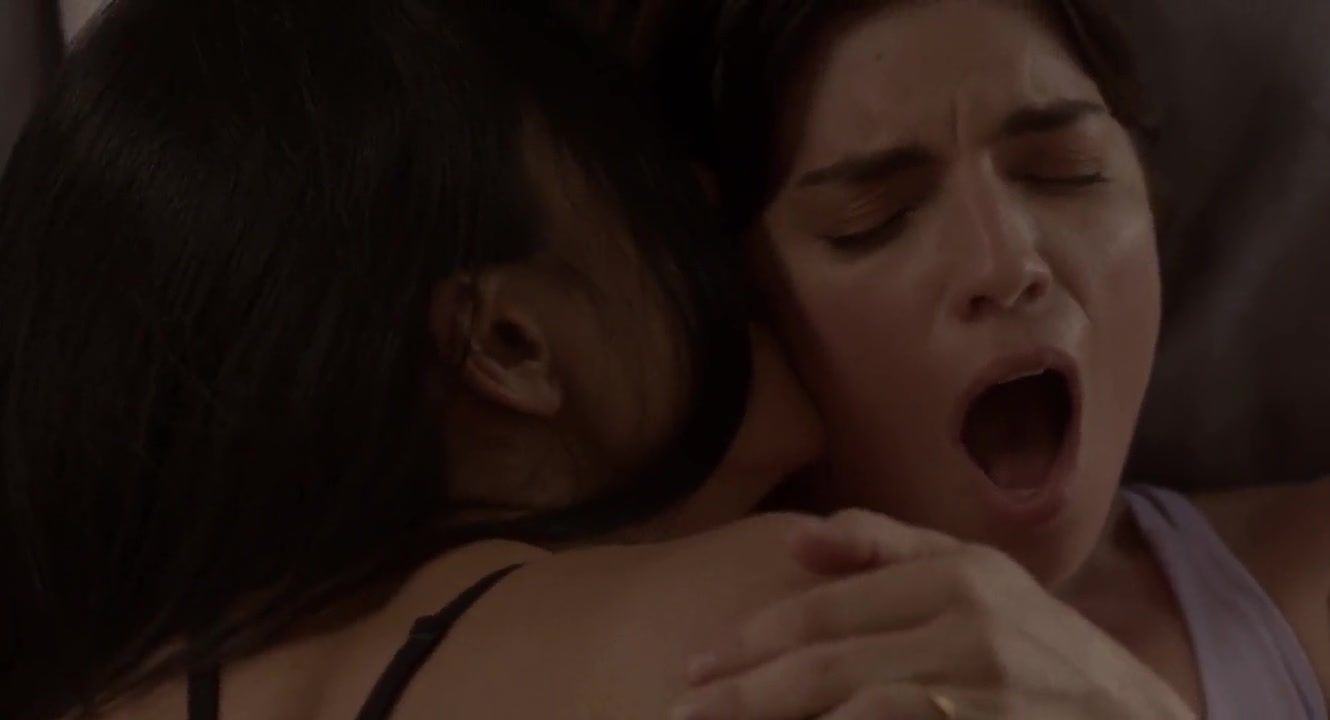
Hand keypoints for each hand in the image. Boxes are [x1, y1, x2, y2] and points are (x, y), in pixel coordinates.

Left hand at [670, 510, 1195, 719]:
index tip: (696, 667)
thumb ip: (889, 549)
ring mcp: (985, 685)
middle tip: (682, 713)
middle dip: (742, 694)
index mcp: (955, 573)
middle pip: (825, 662)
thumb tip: (795, 540)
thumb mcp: (977, 579)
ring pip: (853, 706)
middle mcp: (970, 621)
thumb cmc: (1042, 649)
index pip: (825, 608)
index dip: (751, 640)